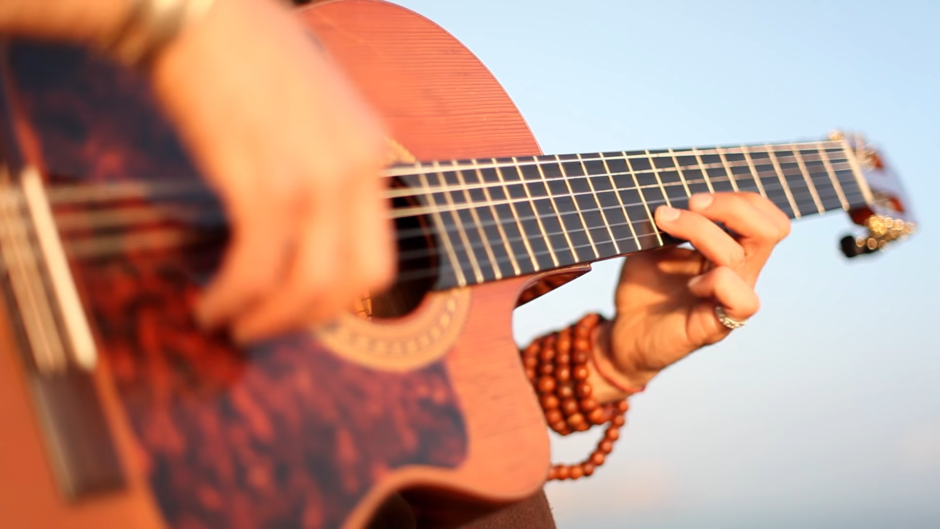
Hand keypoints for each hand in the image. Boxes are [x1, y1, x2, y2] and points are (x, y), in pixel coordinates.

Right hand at [149, 0, 394, 341]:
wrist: (201, 11)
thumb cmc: (249, 55)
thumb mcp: (317, 111)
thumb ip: (328, 168)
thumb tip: (310, 233)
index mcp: (372, 153)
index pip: (381, 258)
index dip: (343, 301)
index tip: (305, 310)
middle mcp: (354, 169)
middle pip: (354, 283)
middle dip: (307, 321)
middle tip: (266, 329)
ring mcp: (313, 177)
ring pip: (306, 285)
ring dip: (265, 319)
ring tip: (231, 321)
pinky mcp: (261, 180)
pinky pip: (255, 266)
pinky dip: (232, 296)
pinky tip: (211, 301)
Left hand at [601, 193, 789, 387]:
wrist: (626, 334)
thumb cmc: (643, 288)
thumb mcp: (652, 243)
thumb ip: (668, 220)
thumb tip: (668, 194)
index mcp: (731, 250)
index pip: (765, 217)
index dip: (741, 198)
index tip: (694, 199)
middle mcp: (739, 272)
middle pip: (772, 229)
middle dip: (731, 205)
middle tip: (690, 203)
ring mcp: (731, 298)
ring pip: (738, 254)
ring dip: (699, 230)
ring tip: (664, 226)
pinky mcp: (718, 324)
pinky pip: (741, 298)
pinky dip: (714, 282)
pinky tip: (689, 284)